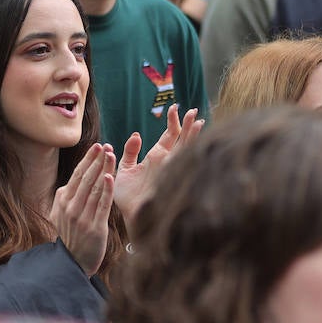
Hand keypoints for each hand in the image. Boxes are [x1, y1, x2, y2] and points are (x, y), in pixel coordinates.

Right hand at [51, 143, 114, 275]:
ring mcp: (82, 217)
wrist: (72, 263)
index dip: (88, 159)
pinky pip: (101, 205)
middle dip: (97, 160)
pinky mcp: (95, 227)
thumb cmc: (71, 235)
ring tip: (111, 155)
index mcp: (62, 200)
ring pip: (95, 188)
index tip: (97, 146)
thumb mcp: (61, 214)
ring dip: (103, 170)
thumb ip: (66, 197)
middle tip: (106, 146)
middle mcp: (70, 207)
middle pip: (86, 178)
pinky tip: (110, 177)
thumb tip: (73, 180)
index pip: (77, 174)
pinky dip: (106, 190)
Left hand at [114, 104, 201, 222]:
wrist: (130, 214)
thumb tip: (136, 135)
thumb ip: (130, 152)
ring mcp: (171, 168)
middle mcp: (167, 160)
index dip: (173, 122)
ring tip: (198, 119)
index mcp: (156, 156)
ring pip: (186, 147)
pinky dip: (191, 150)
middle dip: (187, 124)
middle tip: (193, 110)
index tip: (174, 107)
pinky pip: (183, 161)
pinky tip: (197, 141)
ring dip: (192, 134)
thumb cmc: (126, 195)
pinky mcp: (171, 175)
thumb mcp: (123, 168)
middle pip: (182, 138)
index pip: (170, 135)